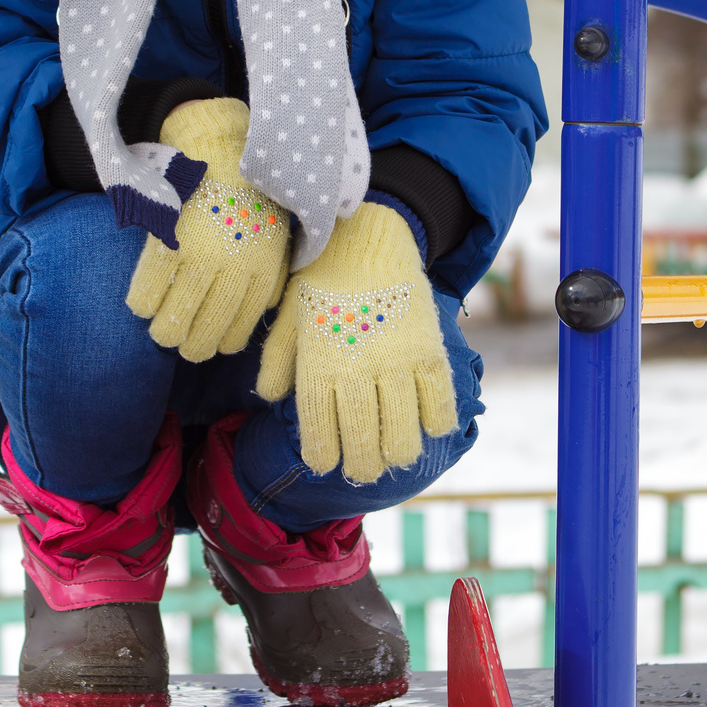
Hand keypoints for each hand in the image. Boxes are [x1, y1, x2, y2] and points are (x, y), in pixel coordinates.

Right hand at [125, 99, 291, 361]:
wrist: (221, 147)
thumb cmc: (249, 195)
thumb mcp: (274, 237)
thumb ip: (269, 276)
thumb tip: (263, 312)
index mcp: (261, 270)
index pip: (240, 328)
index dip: (222, 343)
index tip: (212, 344)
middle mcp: (232, 268)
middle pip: (206, 332)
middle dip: (191, 346)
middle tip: (180, 345)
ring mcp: (199, 255)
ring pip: (174, 319)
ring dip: (164, 331)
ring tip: (159, 331)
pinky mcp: (168, 238)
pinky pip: (148, 289)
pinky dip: (142, 303)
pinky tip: (142, 305)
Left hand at [257, 202, 455, 485]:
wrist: (367, 239)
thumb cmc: (321, 281)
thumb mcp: (288, 318)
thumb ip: (277, 361)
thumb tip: (268, 398)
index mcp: (318, 366)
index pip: (320, 436)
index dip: (324, 459)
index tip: (326, 463)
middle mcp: (357, 371)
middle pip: (363, 446)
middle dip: (362, 467)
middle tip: (362, 468)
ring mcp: (397, 363)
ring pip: (403, 437)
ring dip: (397, 454)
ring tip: (392, 454)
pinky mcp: (429, 351)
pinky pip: (439, 406)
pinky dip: (435, 425)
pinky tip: (426, 425)